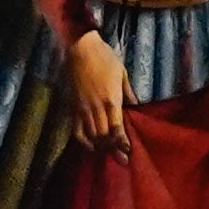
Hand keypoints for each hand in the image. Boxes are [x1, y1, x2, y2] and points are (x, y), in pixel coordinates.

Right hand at [61, 26, 132, 152]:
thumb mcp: (122, 73)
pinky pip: (76, 129)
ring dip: (101, 147)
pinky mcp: (73, 107)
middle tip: (122, 160)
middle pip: (104, 136)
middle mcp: (96, 107)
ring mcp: (82, 108)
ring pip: (91, 135)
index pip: (117, 128)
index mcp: (111, 99)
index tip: (128, 153)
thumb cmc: (105, 58)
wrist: (81, 48)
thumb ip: (128, 92)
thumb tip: (136, 106)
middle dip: (113, 150)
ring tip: (110, 155)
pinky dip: (84, 141)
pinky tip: (91, 146)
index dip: (122, 142)